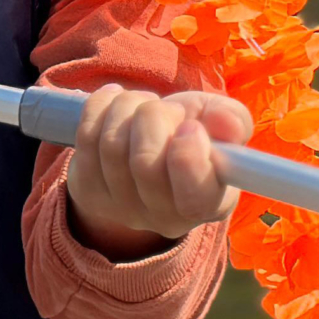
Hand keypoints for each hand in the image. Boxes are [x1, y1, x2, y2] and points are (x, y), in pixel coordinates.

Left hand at [63, 88, 250, 258]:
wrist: (144, 148)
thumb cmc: (188, 134)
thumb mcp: (218, 124)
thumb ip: (231, 120)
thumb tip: (227, 124)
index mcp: (210, 203)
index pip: (196, 196)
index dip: (188, 156)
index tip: (189, 126)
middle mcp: (166, 217)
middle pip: (145, 162)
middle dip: (154, 116)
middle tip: (163, 108)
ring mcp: (123, 209)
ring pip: (113, 144)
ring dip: (128, 106)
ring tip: (140, 104)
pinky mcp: (90, 192)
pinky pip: (87, 137)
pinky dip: (101, 106)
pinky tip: (115, 102)